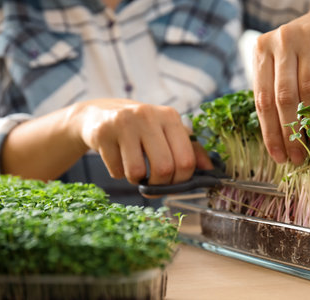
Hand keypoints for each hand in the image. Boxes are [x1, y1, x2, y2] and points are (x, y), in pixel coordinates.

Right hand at [71, 99, 212, 184]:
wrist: (98, 114)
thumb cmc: (140, 127)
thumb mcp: (166, 132)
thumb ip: (190, 149)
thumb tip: (210, 169)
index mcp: (170, 116)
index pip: (186, 160)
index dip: (181, 181)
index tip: (173, 183)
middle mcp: (148, 116)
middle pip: (164, 168)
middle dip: (159, 185)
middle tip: (153, 184)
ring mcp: (124, 123)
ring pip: (137, 172)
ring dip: (136, 180)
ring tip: (134, 168)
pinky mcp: (103, 132)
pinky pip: (116, 171)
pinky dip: (118, 173)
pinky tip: (117, 158)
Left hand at [253, 0, 309, 164]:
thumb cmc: (302, 51)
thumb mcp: (281, 64)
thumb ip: (275, 91)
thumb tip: (280, 139)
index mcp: (262, 50)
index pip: (262, 99)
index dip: (270, 131)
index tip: (278, 156)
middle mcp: (282, 42)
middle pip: (283, 97)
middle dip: (289, 132)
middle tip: (297, 157)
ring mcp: (308, 40)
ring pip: (307, 90)